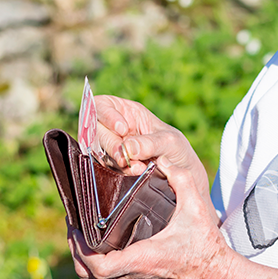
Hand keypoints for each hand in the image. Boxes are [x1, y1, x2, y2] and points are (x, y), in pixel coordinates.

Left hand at [68, 155, 234, 278]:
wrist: (218, 274)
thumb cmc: (206, 246)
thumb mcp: (195, 209)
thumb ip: (181, 180)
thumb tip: (163, 160)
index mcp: (143, 258)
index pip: (100, 267)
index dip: (82, 250)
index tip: (77, 229)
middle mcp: (135, 273)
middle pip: (89, 272)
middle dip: (76, 250)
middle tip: (74, 225)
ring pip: (97, 275)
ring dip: (86, 255)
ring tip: (84, 231)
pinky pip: (110, 274)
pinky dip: (100, 259)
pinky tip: (105, 239)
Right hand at [92, 95, 214, 217]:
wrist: (181, 173)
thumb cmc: (176, 148)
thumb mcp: (168, 141)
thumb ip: (149, 143)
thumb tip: (127, 148)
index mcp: (127, 112)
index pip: (102, 105)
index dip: (107, 115)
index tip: (122, 130)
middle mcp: (115, 128)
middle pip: (96, 130)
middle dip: (111, 145)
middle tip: (126, 157)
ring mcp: (112, 147)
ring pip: (99, 151)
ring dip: (116, 161)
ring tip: (138, 168)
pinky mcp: (113, 165)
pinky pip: (106, 167)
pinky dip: (119, 172)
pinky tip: (135, 173)